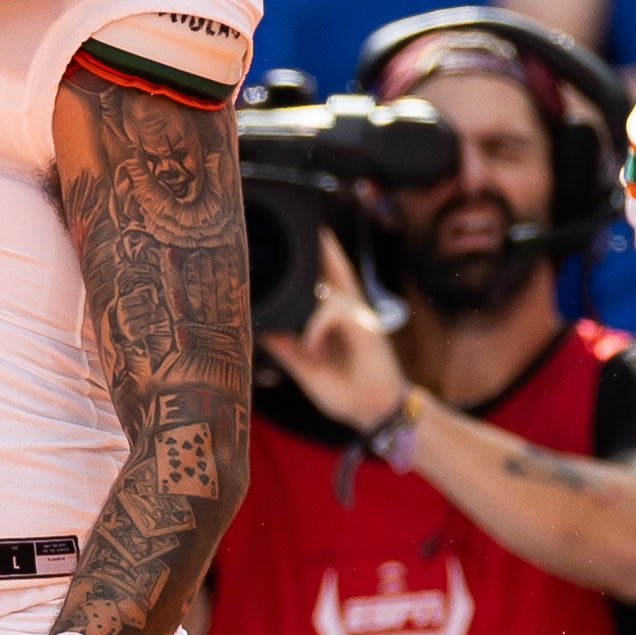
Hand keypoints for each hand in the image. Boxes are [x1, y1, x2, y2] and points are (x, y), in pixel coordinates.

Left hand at [259, 231, 408, 432]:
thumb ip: (287, 348)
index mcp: (336, 319)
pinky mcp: (368, 332)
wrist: (374, 414)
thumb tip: (262, 330)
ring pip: (340, 283)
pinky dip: (319, 324)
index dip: (312, 261)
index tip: (291, 242)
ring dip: (327, 261)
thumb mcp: (306, 368)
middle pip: (337, 270)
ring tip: (314, 240)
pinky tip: (310, 343)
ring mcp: (361, 320)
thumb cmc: (345, 391)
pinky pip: (339, 314)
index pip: (322, 282)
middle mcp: (351, 313)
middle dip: (325, 246)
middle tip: (308, 220)